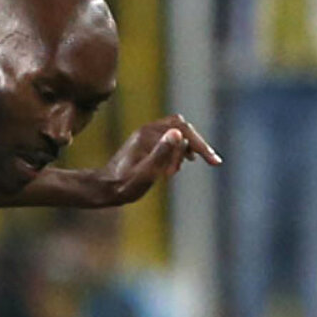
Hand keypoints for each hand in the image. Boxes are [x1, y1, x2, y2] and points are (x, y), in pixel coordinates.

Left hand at [101, 114, 221, 204]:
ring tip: (177, 171)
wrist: (102, 188)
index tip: (213, 162)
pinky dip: (177, 150)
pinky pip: (169, 138)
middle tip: (203, 164)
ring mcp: (145, 135)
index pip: (183, 130)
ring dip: (185, 150)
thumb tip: (177, 133)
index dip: (201, 144)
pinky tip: (177, 166)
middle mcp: (147, 130)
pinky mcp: (145, 142)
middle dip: (195, 145)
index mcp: (148, 134)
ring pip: (176, 132)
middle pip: (182, 127)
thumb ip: (161, 154)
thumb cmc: (123, 186)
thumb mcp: (145, 173)